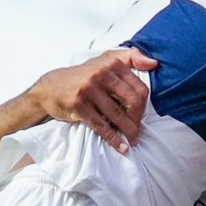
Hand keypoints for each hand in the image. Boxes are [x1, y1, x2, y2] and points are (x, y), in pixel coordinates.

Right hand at [31, 48, 156, 153]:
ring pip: (118, 115)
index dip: (145, 106)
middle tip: (138, 130)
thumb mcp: (106, 59)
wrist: (51, 87)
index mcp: (112, 63)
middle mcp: (101, 74)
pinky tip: (122, 147)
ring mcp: (89, 89)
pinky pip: (101, 126)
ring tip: (134, 140)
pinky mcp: (79, 105)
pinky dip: (114, 139)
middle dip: (138, 120)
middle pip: (133, 102)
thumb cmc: (84, 75)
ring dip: (129, 132)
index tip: (142, 116)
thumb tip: (155, 63)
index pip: (140, 88)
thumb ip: (131, 57)